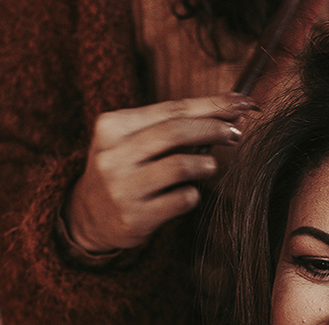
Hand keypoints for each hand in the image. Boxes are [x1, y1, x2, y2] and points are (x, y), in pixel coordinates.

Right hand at [64, 93, 254, 252]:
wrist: (88, 216)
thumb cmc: (122, 170)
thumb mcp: (130, 140)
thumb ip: (169, 125)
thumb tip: (227, 112)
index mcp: (112, 126)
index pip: (172, 109)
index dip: (211, 105)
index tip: (240, 103)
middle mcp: (114, 155)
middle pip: (176, 131)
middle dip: (213, 128)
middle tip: (235, 132)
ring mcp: (122, 187)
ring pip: (179, 165)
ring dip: (204, 164)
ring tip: (210, 166)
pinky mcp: (134, 216)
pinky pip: (179, 200)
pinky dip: (192, 194)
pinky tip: (188, 193)